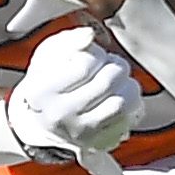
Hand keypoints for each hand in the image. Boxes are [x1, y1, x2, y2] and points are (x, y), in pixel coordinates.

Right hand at [6, 28, 140, 157]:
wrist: (44, 119)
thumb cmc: (50, 81)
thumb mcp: (48, 56)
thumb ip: (68, 41)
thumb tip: (89, 34)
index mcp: (42, 90)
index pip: (85, 66)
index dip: (97, 55)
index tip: (95, 56)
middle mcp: (60, 114)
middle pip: (107, 83)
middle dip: (117, 67)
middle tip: (113, 64)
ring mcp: (79, 130)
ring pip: (121, 102)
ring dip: (128, 84)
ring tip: (120, 79)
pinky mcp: (97, 140)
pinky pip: (127, 118)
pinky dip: (132, 102)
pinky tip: (124, 94)